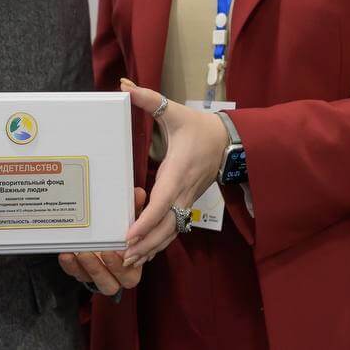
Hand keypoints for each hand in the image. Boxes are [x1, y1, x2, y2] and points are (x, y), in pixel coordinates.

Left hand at [57, 187, 147, 294]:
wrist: (104, 234)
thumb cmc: (121, 230)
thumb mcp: (130, 220)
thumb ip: (134, 210)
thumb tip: (138, 193)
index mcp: (130, 268)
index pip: (128, 276)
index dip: (120, 267)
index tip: (116, 252)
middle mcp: (112, 277)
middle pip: (108, 284)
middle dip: (100, 268)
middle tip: (97, 251)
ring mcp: (94, 275)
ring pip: (89, 279)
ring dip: (85, 266)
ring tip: (80, 250)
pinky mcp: (79, 270)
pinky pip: (73, 271)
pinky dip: (69, 264)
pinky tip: (66, 252)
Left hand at [119, 79, 228, 264]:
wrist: (228, 141)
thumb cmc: (198, 127)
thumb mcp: (174, 111)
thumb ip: (149, 99)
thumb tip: (124, 86)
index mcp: (178, 171)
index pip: (162, 201)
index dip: (146, 219)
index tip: (130, 234)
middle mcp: (183, 191)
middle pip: (166, 226)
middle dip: (145, 243)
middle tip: (122, 257)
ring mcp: (187, 201)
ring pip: (170, 232)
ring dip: (151, 248)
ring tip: (129, 262)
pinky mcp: (187, 204)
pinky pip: (173, 228)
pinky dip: (159, 242)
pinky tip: (144, 253)